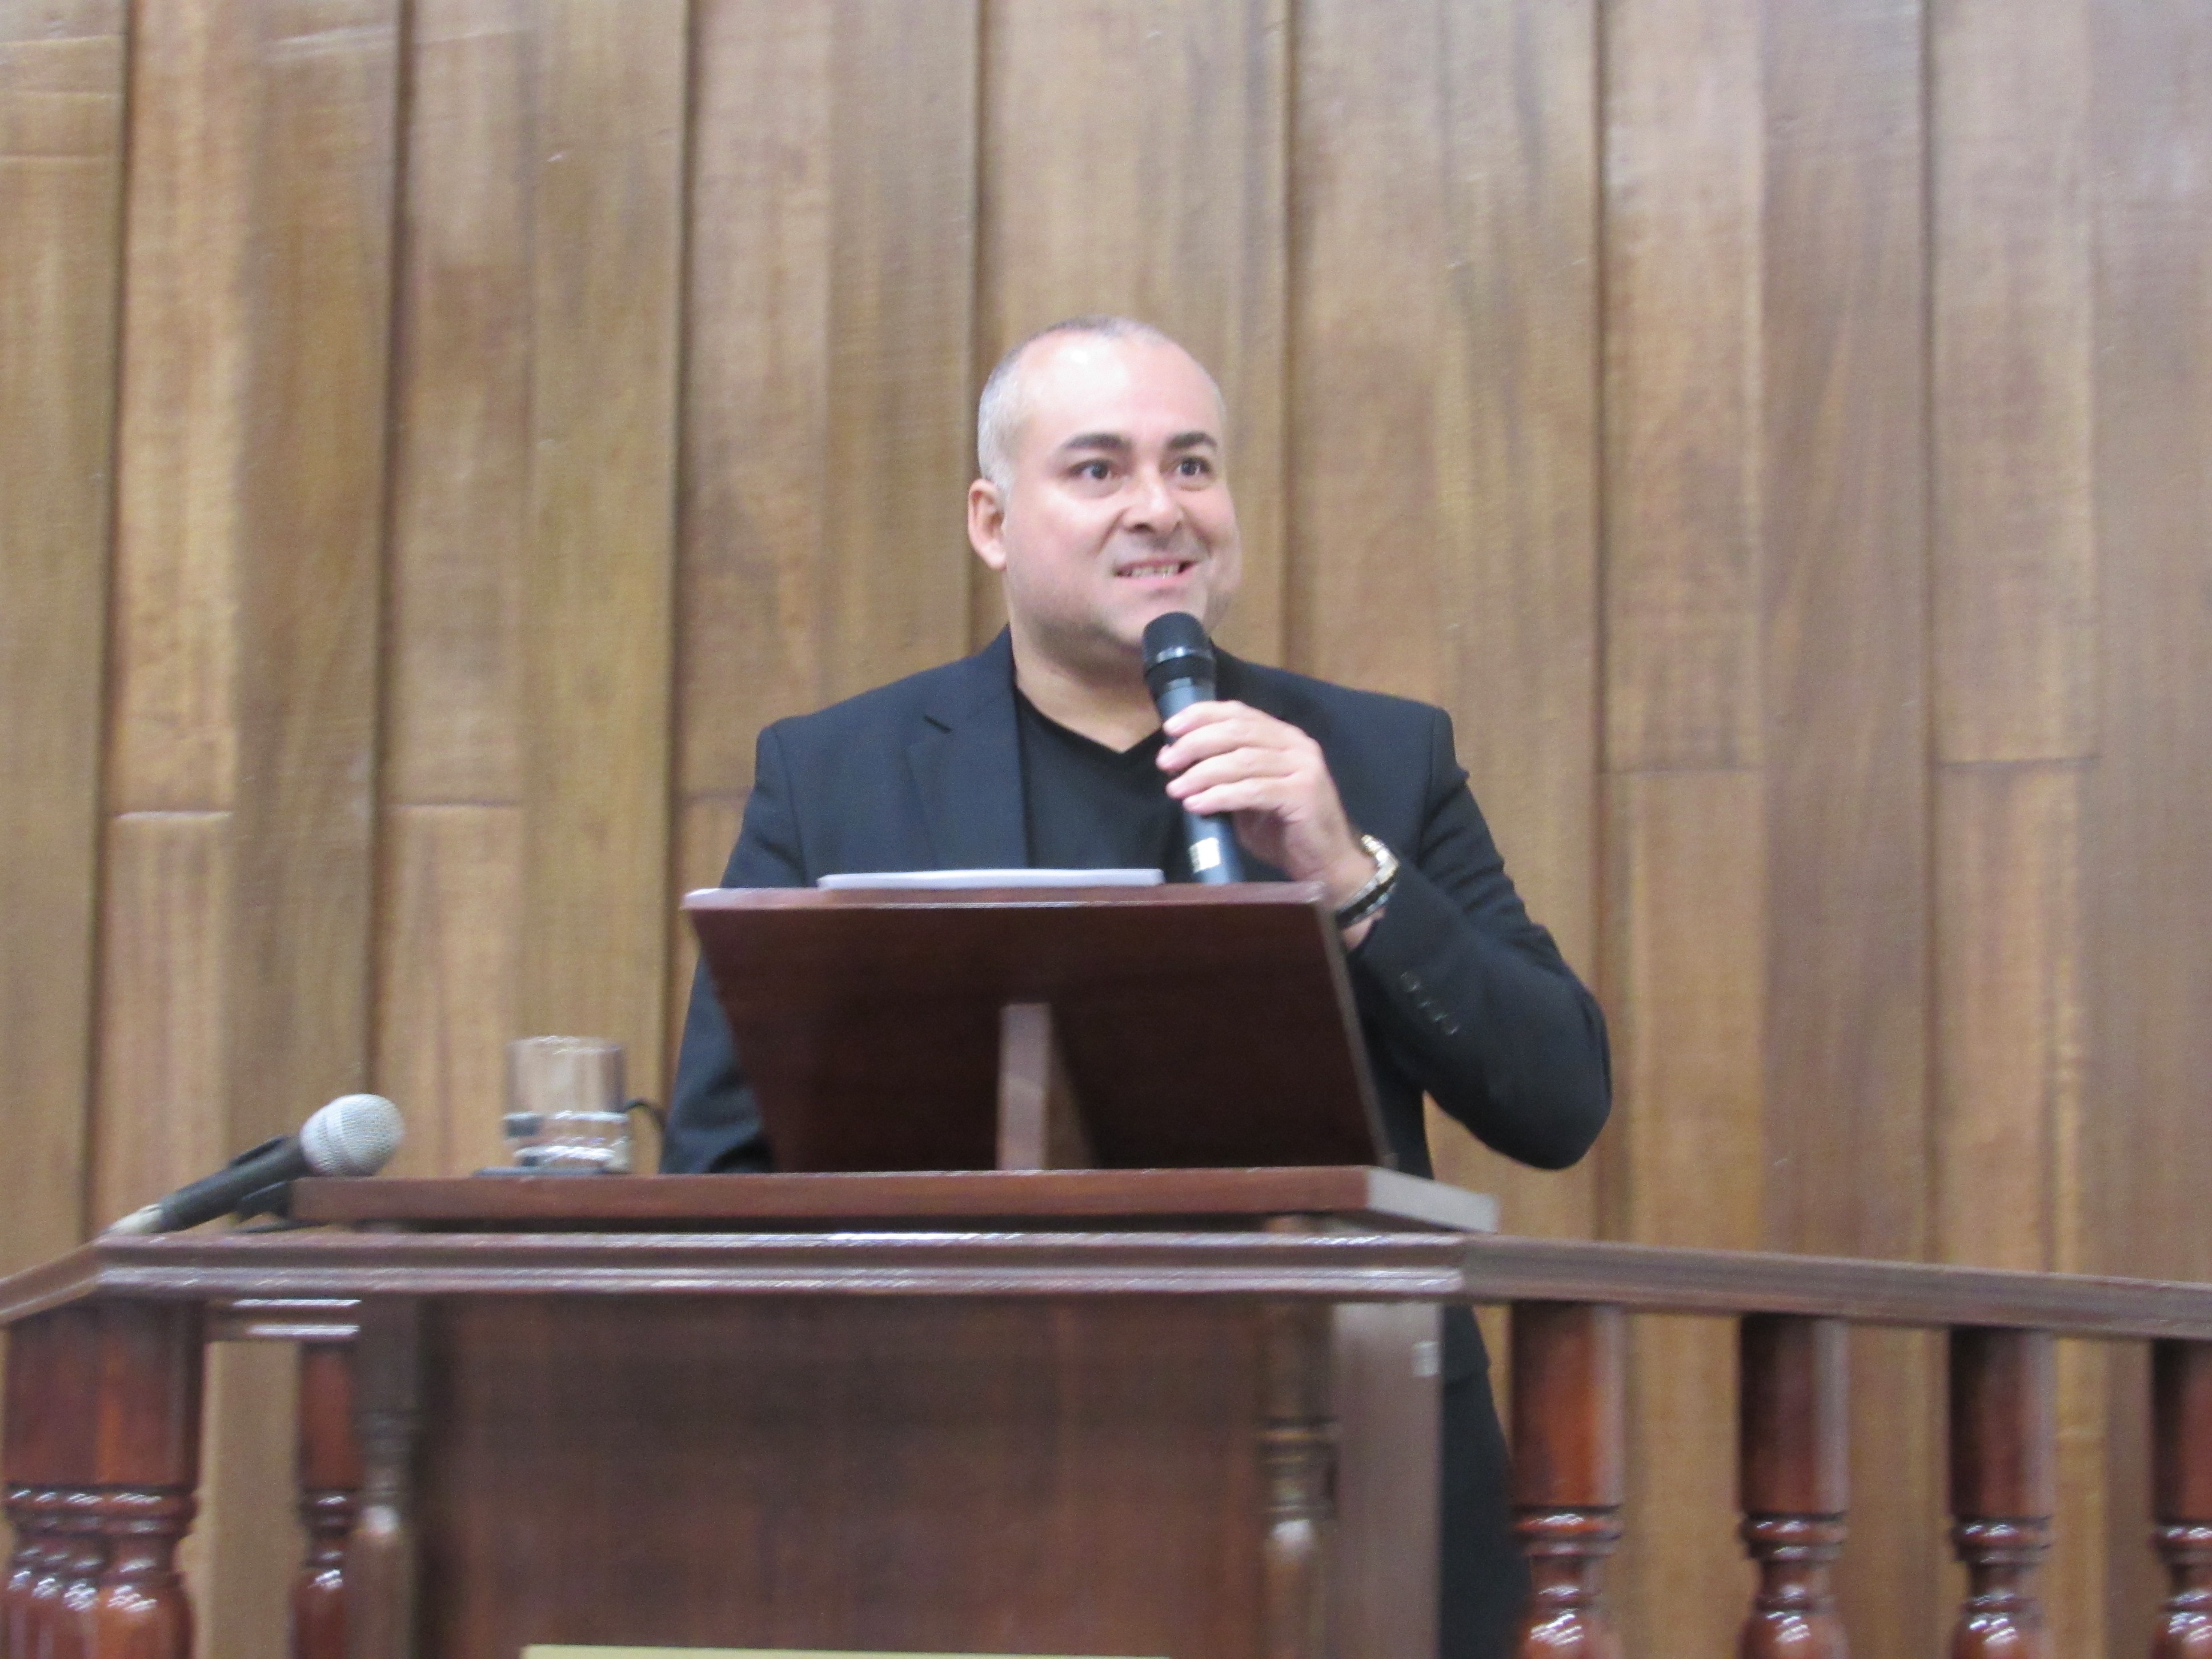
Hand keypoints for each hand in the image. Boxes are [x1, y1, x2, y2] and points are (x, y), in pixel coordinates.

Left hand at [1159, 701, 1381, 938]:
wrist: (1325, 865)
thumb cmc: (1284, 832)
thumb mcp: (1249, 797)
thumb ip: (1225, 777)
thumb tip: (1181, 766)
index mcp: (1283, 737)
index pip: (1239, 713)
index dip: (1202, 715)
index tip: (1170, 728)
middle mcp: (1296, 745)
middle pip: (1237, 731)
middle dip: (1195, 743)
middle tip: (1166, 762)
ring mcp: (1303, 768)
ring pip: (1241, 760)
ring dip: (1202, 773)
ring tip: (1175, 789)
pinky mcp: (1302, 794)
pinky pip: (1252, 790)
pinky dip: (1219, 796)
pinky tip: (1196, 805)